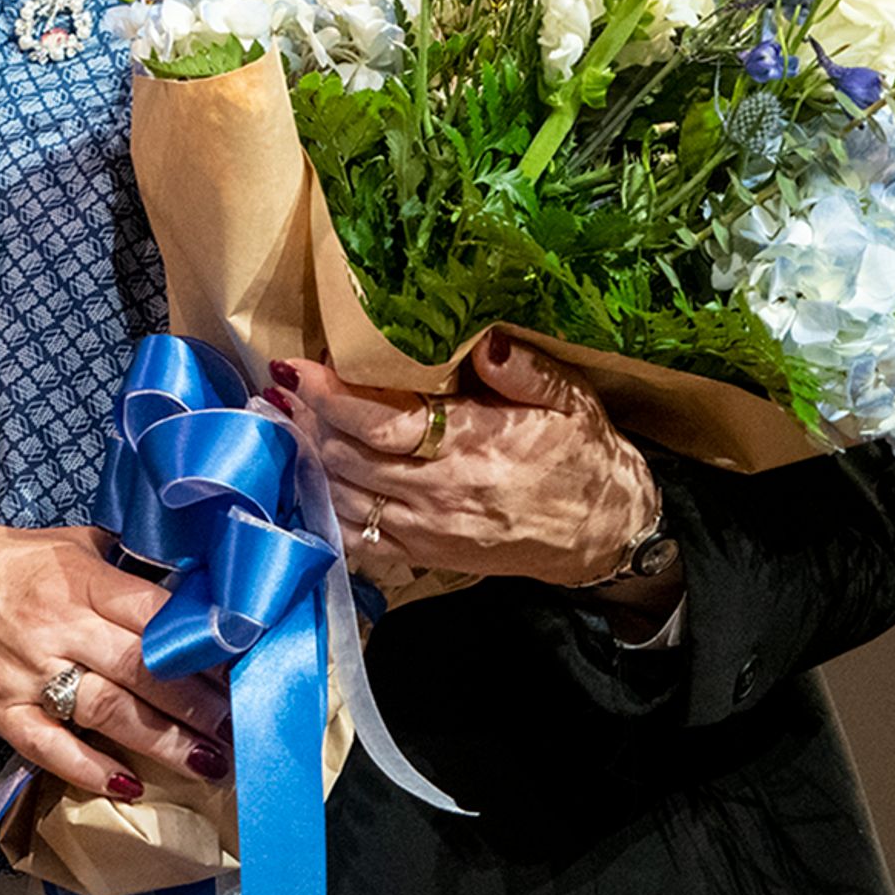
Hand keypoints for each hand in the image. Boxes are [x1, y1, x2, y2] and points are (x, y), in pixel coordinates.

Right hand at [0, 524, 226, 798]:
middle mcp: (57, 627)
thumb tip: (185, 576)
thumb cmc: (2, 567)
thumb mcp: (62, 544)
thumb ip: (119, 562)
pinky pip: (51, 748)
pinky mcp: (3, 713)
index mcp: (77, 581)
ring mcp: (29, 674)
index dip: (200, 643)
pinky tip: (130, 783)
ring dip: (163, 741)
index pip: (151, 613)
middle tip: (238, 725)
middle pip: (140, 668)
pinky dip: (91, 769)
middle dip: (196, 702)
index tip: (242, 665)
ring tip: (208, 762)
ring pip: (107, 712)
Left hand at [279, 338, 659, 591]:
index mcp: (474, 446)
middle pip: (347, 457)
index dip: (329, 395)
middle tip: (286, 387)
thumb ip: (523, 367)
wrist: (608, 533)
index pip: (380, 422)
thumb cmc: (584, 455)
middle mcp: (442, 492)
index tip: (296, 367)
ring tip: (285, 421)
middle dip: (309, 419)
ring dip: (308, 458)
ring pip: (343, 496)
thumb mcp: (570, 399)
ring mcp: (429, 530)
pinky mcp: (425, 555)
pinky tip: (308, 477)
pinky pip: (357, 538)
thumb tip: (482, 338)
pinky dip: (324, 507)